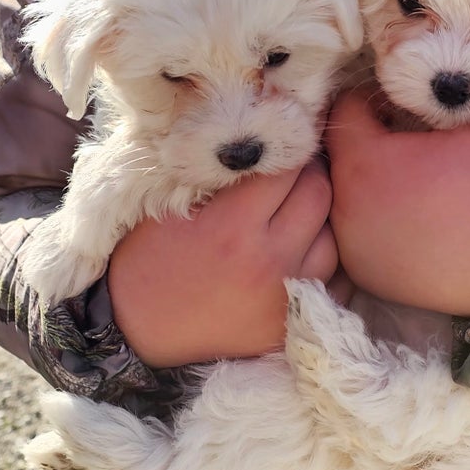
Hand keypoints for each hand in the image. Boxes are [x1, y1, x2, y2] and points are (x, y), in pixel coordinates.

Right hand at [107, 160, 336, 366]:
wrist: (135, 328)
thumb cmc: (148, 258)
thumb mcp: (172, 204)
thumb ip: (223, 176)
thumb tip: (264, 141)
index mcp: (233, 225)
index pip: (286, 165)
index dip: (284, 148)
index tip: (279, 145)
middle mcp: (268, 260)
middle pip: (319, 195)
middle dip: (310, 174)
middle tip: (295, 172)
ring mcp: (285, 296)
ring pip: (334, 238)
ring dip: (321, 220)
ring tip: (300, 214)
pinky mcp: (290, 324)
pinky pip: (332, 283)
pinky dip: (324, 263)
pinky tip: (304, 251)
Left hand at [325, 90, 469, 315]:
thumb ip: (451, 99)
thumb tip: (439, 82)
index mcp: (362, 162)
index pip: (347, 110)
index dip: (376, 100)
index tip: (400, 108)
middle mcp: (341, 204)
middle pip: (344, 155)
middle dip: (373, 144)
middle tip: (410, 147)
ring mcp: (347, 242)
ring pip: (349, 195)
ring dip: (373, 185)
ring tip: (412, 187)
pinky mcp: (360, 271)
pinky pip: (360, 233)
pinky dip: (379, 223)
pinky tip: (411, 223)